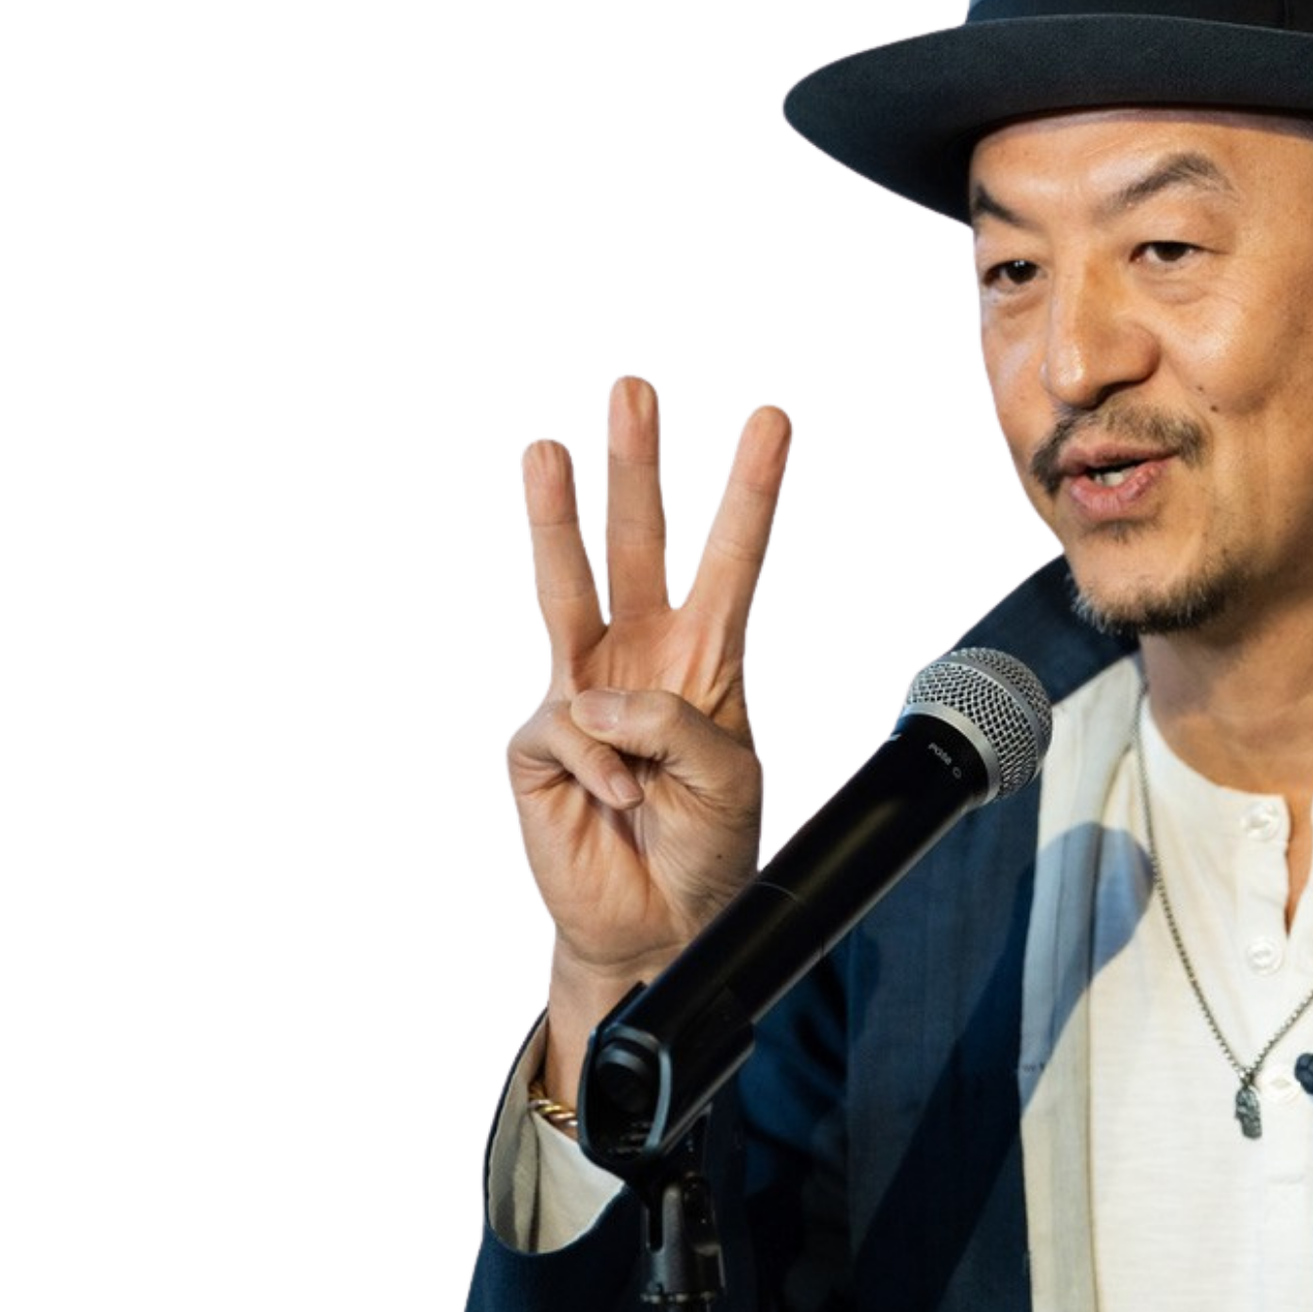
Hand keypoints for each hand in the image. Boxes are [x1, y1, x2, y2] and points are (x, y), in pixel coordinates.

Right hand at [510, 375, 794, 1106]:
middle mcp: (638, 660)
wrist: (658, 925)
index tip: (773, 420)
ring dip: (553, 518)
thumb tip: (598, 699)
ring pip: (564, 590)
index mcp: (702, 660)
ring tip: (543, 447)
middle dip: (633, 466)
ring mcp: (583, 696)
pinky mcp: (540, 743)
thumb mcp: (728, 780)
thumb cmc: (704, 848)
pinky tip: (618, 799)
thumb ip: (677, 724)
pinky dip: (603, 767)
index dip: (750, 492)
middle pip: (635, 545)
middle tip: (632, 386)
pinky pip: (568, 728)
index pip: (730, 558)